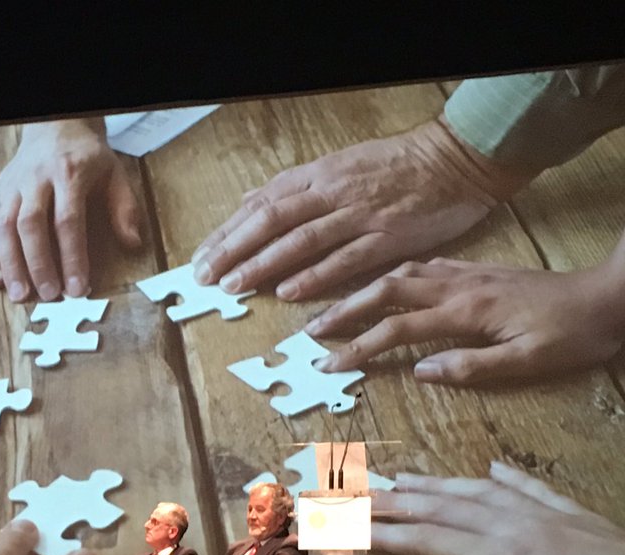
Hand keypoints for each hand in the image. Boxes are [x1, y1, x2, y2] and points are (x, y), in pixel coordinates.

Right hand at [0, 118, 142, 301]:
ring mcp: (13, 186)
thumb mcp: (114, 174)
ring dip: (11, 264)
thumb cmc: (86, 157)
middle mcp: (35, 179)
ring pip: (5, 226)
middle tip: (48, 295)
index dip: (72, 256)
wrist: (54, 126)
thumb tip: (132, 243)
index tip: (77, 287)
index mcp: (68, 173)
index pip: (68, 220)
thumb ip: (124, 208)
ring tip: (19, 294)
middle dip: (39, 263)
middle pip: (31, 225)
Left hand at [191, 118, 532, 300]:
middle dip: (234, 250)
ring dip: (263, 264)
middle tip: (206, 277)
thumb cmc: (396, 165)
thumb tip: (251, 200)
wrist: (457, 159)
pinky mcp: (388, 236)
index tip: (201, 257)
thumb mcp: (338, 164)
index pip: (261, 205)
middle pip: (271, 220)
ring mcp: (360, 214)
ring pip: (301, 240)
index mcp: (318, 176)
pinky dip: (315, 276)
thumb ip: (294, 186)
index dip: (228, 232)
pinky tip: (289, 292)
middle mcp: (333, 193)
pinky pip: (345, 258)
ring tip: (235, 286)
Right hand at [307, 234, 624, 384]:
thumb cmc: (571, 334)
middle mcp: (459, 286)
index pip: (398, 330)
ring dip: (365, 289)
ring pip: (402, 273)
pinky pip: (425, 265)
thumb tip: (421, 371)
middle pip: (387, 291)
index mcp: (466, 311)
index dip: (359, 347)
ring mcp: (467, 274)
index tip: (329, 363)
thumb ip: (471, 367)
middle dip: (345, 310)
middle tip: (313, 330)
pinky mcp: (479, 271)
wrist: (607, 295)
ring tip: (338, 306)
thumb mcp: (528, 361)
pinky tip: (388, 282)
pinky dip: (397, 274)